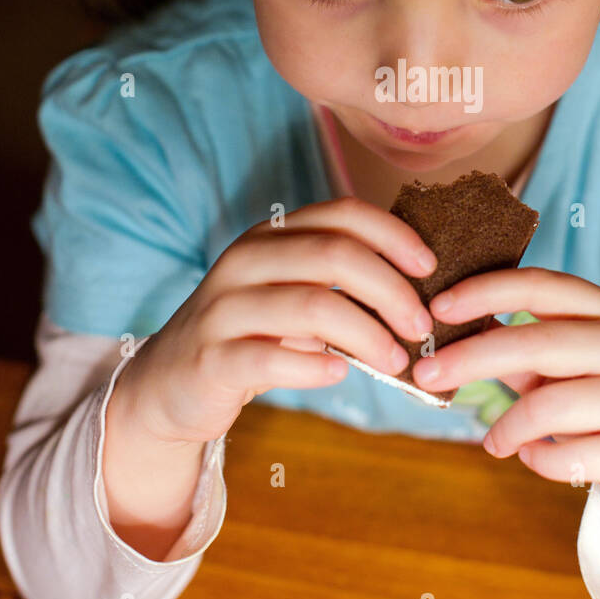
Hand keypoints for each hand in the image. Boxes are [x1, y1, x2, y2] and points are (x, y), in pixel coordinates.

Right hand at [115, 197, 436, 445]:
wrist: (170, 384)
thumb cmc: (252, 336)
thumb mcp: (292, 295)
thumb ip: (340, 283)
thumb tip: (421, 292)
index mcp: (270, 236)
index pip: (341, 214)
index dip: (393, 235)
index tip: (429, 268)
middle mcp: (245, 261)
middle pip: (334, 255)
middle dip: (390, 290)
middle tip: (421, 327)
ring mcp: (224, 308)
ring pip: (311, 306)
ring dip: (366, 334)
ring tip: (396, 361)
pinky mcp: (212, 359)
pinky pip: (271, 358)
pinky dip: (314, 367)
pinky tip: (339, 376)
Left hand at [412, 267, 599, 537]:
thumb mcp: (566, 369)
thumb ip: (520, 345)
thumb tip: (448, 328)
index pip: (544, 287)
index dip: (487, 291)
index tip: (438, 308)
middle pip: (539, 342)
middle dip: (471, 357)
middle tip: (425, 374)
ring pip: (552, 404)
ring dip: (507, 424)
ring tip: (493, 441)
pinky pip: (571, 455)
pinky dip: (538, 458)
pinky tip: (533, 458)